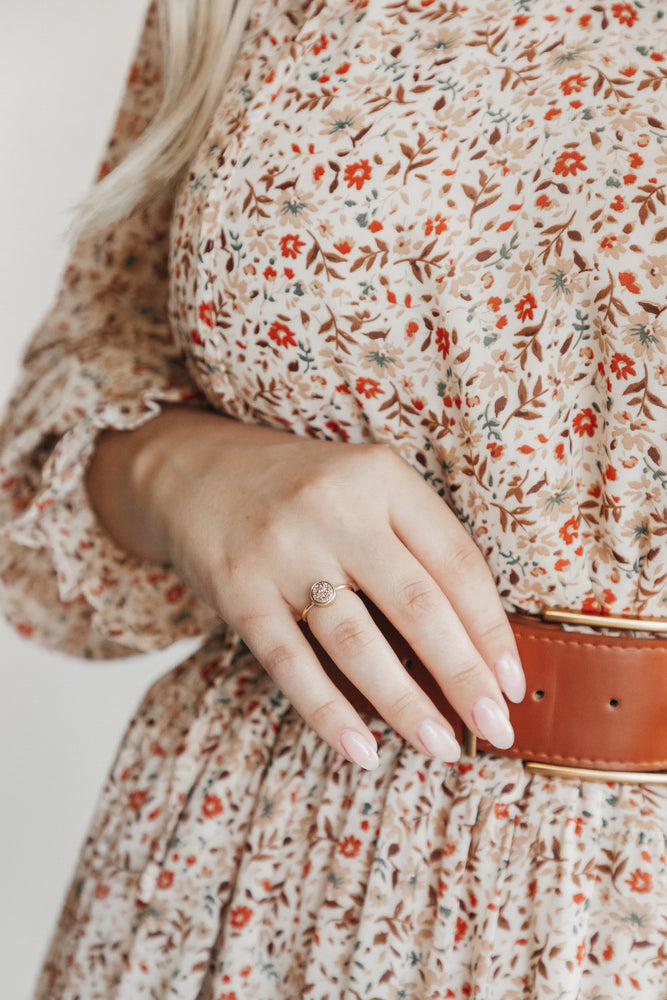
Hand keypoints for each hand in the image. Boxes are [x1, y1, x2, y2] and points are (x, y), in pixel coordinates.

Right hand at [87, 407, 524, 768]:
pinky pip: (291, 662)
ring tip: (440, 746)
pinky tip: (361, 750)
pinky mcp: (238, 588)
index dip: (491, 628)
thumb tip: (469, 643)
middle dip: (464, 676)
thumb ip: (410, 542)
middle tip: (496, 729)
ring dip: (404, 703)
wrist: (188, 469)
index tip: (513, 682)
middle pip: (417, 604)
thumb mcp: (361, 486)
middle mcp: (337, 508)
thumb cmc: (296, 489)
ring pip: (357, 640)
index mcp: (382, 477)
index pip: (456, 561)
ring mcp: (284, 549)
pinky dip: (328, 712)